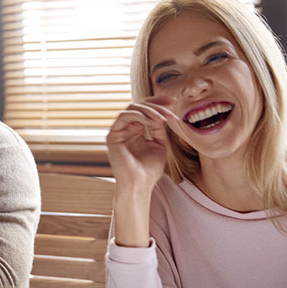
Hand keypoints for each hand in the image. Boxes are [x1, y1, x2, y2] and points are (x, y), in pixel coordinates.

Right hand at [106, 96, 177, 246]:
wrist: (140, 184)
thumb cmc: (149, 170)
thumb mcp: (159, 144)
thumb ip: (158, 128)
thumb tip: (161, 113)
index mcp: (136, 131)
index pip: (145, 111)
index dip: (158, 104)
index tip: (173, 102)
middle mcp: (126, 129)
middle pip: (138, 106)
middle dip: (156, 104)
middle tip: (170, 107)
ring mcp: (119, 131)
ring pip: (132, 108)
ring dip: (149, 110)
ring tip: (162, 118)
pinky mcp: (113, 135)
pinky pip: (124, 116)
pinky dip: (139, 115)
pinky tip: (151, 121)